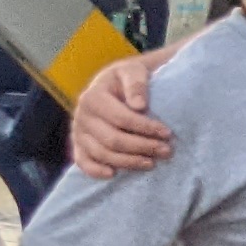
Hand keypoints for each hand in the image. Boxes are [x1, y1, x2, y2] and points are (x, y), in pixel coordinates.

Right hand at [71, 55, 172, 175]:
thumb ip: (136, 84)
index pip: (121, 118)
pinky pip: (83, 162)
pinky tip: (114, 174)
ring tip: (152, 163)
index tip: (168, 133)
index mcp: (93, 97)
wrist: (113, 84)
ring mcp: (78, 132)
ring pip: (102, 154)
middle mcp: (82, 116)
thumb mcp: (133, 71)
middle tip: (167, 151)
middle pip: (112, 139)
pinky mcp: (79, 145)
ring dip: (128, 162)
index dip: (145, 128)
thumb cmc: (126, 78)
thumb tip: (139, 105)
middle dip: (142, 147)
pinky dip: (96, 171)